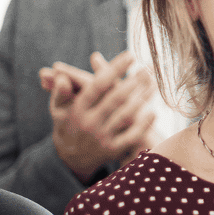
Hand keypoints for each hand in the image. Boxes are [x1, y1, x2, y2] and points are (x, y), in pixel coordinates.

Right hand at [42, 50, 157, 180]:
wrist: (72, 158)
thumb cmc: (68, 124)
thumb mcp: (58, 109)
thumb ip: (60, 92)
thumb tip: (62, 77)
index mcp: (77, 109)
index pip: (97, 86)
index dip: (114, 70)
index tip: (130, 55)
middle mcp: (90, 123)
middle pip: (116, 99)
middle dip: (133, 82)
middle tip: (148, 68)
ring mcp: (102, 137)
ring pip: (126, 115)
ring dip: (142, 99)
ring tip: (155, 83)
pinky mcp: (113, 150)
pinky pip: (131, 136)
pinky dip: (143, 124)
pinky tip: (153, 111)